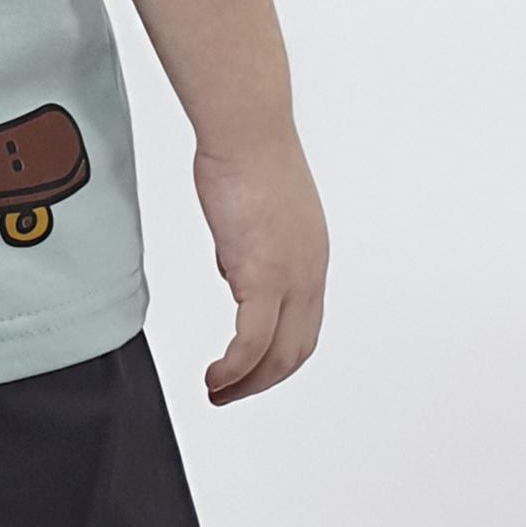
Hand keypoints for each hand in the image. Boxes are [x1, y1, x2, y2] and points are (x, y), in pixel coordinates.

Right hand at [194, 133, 326, 403]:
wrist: (248, 133)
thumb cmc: (245, 158)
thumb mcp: (251, 214)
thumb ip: (245, 250)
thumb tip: (233, 272)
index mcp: (310, 258)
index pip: (303, 326)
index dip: (276, 356)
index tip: (246, 369)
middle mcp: (309, 273)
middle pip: (296, 350)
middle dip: (262, 381)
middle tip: (229, 392)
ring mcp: (291, 277)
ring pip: (278, 355)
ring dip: (248, 382)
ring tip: (217, 392)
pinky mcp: (263, 275)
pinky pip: (251, 342)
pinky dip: (234, 369)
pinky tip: (215, 376)